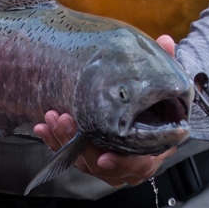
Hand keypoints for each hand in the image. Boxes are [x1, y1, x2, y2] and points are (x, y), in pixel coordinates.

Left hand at [32, 35, 178, 187]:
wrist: (147, 108)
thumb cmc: (159, 100)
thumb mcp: (164, 83)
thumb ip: (166, 64)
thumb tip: (165, 40)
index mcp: (151, 152)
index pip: (137, 166)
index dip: (121, 164)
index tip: (104, 157)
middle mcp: (128, 163)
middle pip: (101, 166)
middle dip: (80, 146)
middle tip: (65, 120)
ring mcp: (106, 163)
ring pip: (82, 161)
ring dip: (63, 140)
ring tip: (52, 117)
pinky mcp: (88, 157)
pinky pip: (69, 155)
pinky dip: (54, 141)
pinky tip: (42, 128)